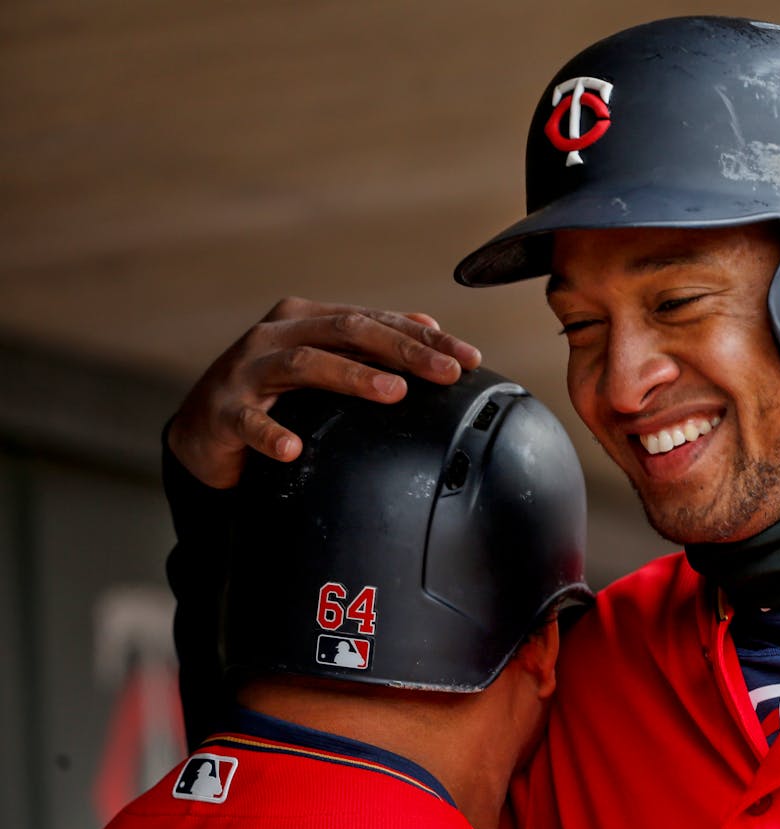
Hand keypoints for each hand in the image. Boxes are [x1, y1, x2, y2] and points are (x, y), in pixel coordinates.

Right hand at [168, 296, 481, 487]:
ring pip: (304, 362)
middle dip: (402, 350)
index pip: (375, 321)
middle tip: (444, 372)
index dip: (424, 337)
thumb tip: (428, 324)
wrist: (203, 429)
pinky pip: (248, 421)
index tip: (468, 359)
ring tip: (393, 393)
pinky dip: (270, 433)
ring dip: (351, 376)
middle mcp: (277, 334)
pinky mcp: (222, 411)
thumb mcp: (323, 360)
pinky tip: (292, 449)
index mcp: (307, 318)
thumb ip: (369, 343)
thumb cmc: (274, 393)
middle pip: (347, 331)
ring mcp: (247, 370)